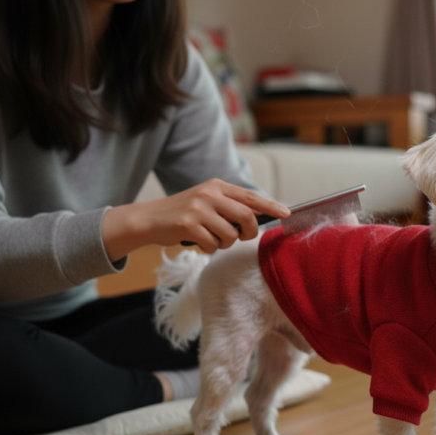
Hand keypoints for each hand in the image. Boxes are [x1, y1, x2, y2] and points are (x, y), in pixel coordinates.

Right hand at [102, 179, 289, 260]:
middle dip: (248, 233)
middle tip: (240, 237)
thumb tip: (258, 216)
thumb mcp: (207, 202)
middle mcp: (209, 194)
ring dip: (224, 243)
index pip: (250, 197)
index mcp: (216, 186)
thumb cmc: (183, 213)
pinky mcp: (188, 225)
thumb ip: (230, 206)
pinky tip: (198, 242)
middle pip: (246, 218)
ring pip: (230, 235)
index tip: (286, 214)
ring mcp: (198, 209)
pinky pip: (213, 245)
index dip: (270, 206)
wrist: (149, 219)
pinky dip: (209, 249)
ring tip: (210, 238)